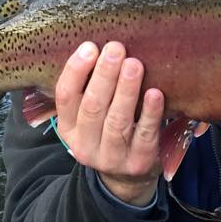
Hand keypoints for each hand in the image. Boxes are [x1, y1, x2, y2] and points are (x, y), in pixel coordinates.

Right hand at [53, 41, 165, 205]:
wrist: (126, 177)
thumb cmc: (108, 130)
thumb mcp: (89, 116)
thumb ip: (90, 87)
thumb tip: (100, 44)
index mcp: (68, 128)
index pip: (65, 97)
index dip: (76, 71)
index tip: (90, 47)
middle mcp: (85, 145)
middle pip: (92, 107)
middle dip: (104, 75)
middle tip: (115, 49)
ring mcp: (112, 157)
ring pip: (117, 121)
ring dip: (126, 90)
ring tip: (134, 64)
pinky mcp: (139, 163)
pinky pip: (145, 135)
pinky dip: (150, 113)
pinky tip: (155, 93)